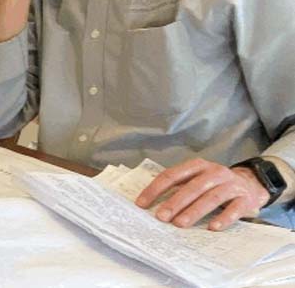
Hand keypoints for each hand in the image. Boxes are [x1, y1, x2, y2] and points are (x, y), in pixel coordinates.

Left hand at [135, 158, 269, 230]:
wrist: (251, 184)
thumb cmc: (215, 184)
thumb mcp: (197, 179)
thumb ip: (178, 186)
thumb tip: (152, 203)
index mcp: (198, 166)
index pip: (172, 175)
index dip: (156, 189)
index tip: (142, 203)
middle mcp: (215, 172)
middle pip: (192, 187)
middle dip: (175, 202)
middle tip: (161, 217)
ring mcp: (232, 185)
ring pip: (212, 197)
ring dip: (195, 211)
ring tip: (180, 224)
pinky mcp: (246, 199)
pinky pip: (235, 209)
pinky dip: (224, 218)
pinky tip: (212, 228)